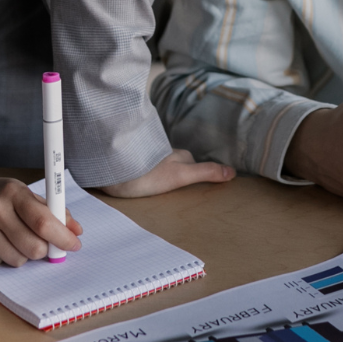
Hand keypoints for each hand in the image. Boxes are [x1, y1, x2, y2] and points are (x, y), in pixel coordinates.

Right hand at [0, 172, 82, 265]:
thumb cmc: (0, 196)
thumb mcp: (26, 195)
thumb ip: (53, 211)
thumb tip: (76, 231)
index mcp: (13, 192)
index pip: (43, 222)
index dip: (62, 238)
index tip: (73, 245)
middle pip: (33, 247)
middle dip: (42, 250)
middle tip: (39, 243)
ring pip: (16, 260)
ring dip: (21, 254)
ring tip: (11, 238)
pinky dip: (1, 257)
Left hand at [99, 149, 235, 197]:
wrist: (110, 169)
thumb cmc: (146, 175)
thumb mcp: (180, 176)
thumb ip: (205, 173)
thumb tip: (232, 172)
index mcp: (178, 156)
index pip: (192, 163)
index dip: (196, 172)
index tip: (197, 182)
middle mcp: (163, 154)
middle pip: (176, 163)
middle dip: (177, 171)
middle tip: (179, 186)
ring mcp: (146, 158)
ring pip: (158, 166)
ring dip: (158, 173)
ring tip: (159, 187)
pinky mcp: (129, 165)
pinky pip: (141, 170)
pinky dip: (143, 175)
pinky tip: (138, 184)